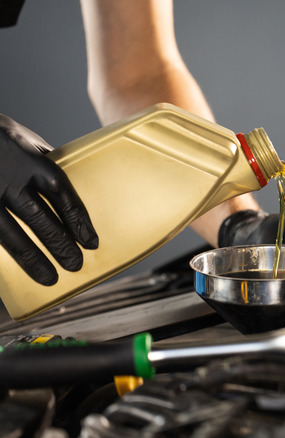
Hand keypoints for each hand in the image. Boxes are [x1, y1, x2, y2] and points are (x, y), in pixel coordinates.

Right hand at [0, 115, 98, 285]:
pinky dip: (5, 255)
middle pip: (41, 220)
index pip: (63, 197)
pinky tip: (15, 270)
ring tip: (50, 278)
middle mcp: (10, 179)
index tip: (92, 243)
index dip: (79, 222)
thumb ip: (49, 164)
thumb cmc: (0, 137)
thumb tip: (77, 184)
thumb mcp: (29, 142)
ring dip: (34, 259)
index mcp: (32, 162)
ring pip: (13, 235)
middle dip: (60, 245)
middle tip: (75, 264)